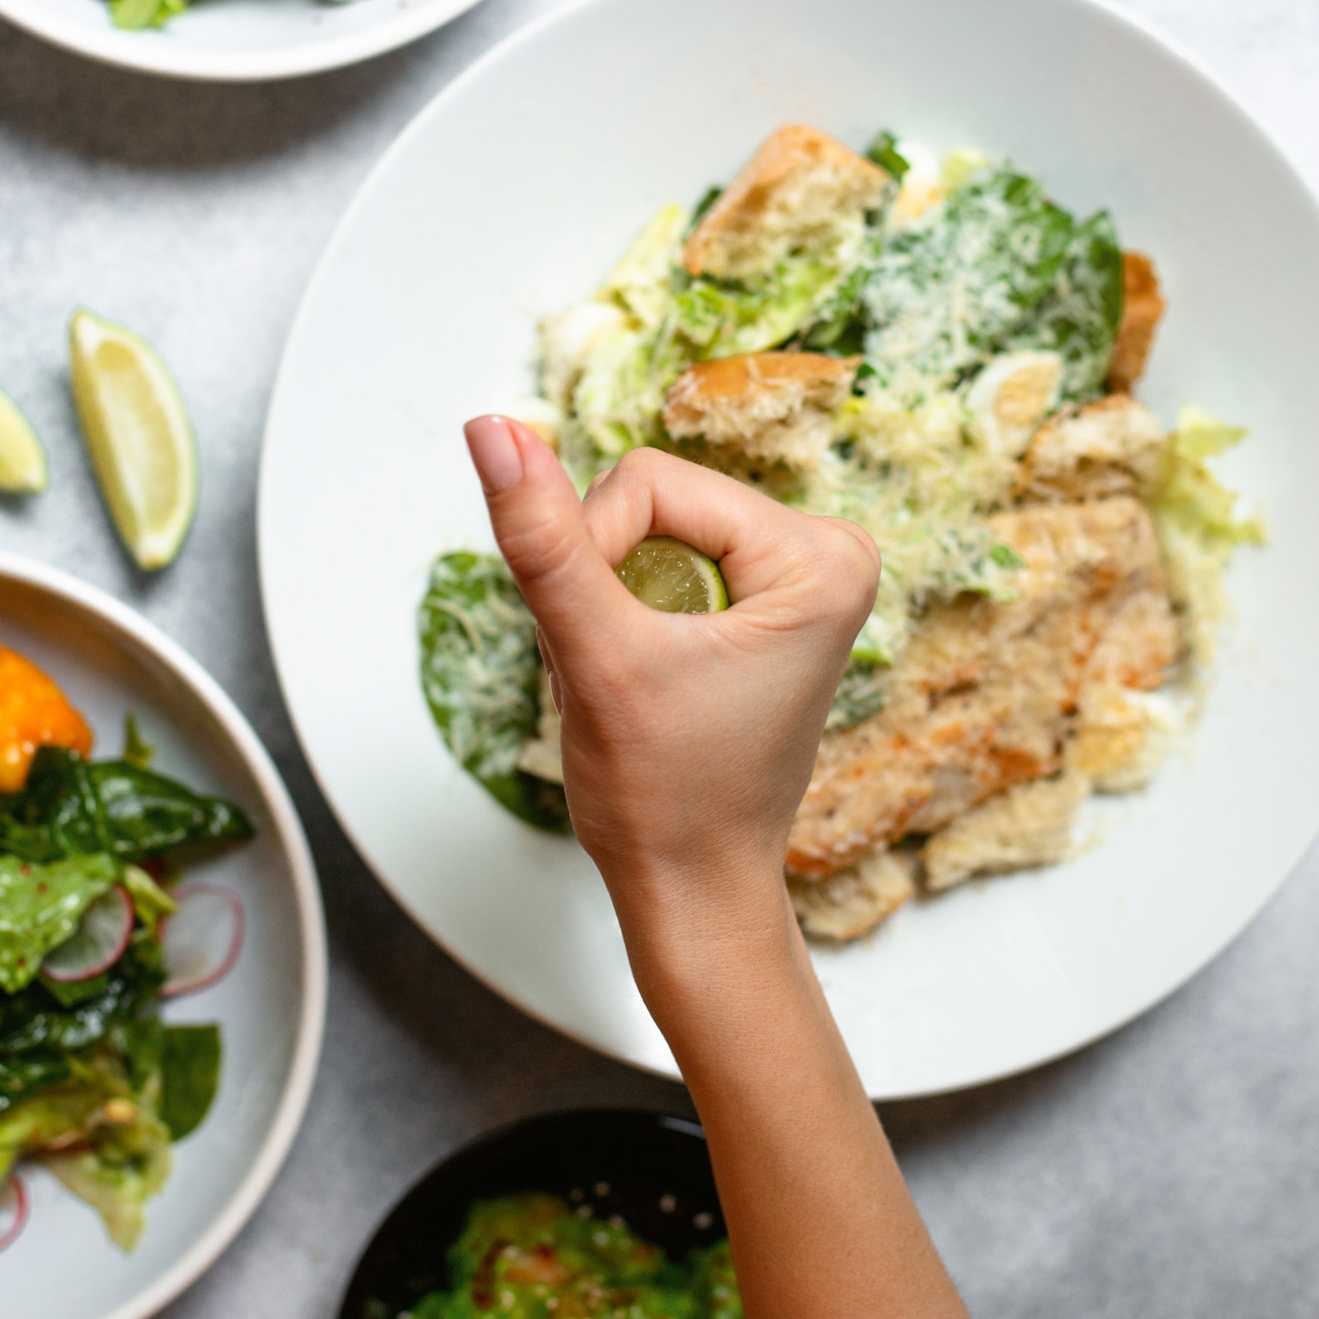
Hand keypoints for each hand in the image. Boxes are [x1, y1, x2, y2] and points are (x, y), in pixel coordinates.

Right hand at [463, 417, 878, 942]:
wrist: (694, 890)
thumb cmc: (664, 797)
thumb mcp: (594, 653)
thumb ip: (542, 537)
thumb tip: (491, 428)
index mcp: (819, 555)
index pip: (646, 482)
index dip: (593, 556)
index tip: (611, 648)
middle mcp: (827, 551)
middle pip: (650, 500)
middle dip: (604, 581)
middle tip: (621, 671)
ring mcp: (800, 576)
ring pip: (646, 529)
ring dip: (608, 601)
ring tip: (632, 682)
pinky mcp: (769, 599)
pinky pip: (664, 559)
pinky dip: (627, 613)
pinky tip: (643, 677)